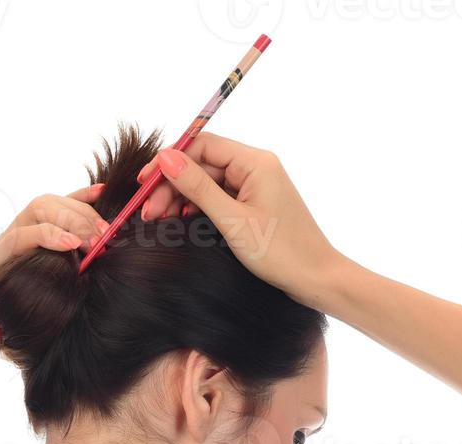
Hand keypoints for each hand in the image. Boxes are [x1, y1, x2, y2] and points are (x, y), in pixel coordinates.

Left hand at [0, 184, 112, 355]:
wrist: (1, 316)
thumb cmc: (0, 329)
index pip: (19, 235)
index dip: (47, 235)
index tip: (75, 245)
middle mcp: (9, 239)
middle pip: (37, 209)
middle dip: (71, 220)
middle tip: (100, 239)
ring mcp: (26, 228)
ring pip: (52, 202)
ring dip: (81, 212)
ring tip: (106, 232)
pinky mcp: (45, 226)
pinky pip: (63, 203)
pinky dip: (82, 198)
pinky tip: (101, 193)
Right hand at [136, 132, 347, 309]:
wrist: (316, 279)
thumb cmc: (281, 252)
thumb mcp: (231, 220)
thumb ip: (197, 187)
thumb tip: (166, 158)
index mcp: (255, 162)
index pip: (201, 146)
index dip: (169, 162)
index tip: (144, 183)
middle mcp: (257, 167)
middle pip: (202, 165)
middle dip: (172, 186)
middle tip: (147, 213)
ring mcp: (256, 186)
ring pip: (208, 182)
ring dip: (182, 198)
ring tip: (160, 220)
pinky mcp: (255, 204)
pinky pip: (219, 197)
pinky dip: (199, 208)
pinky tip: (183, 221)